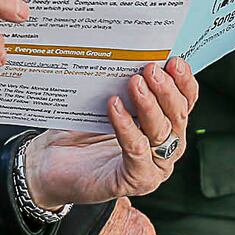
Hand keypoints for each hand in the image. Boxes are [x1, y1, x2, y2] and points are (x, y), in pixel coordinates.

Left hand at [25, 57, 197, 207]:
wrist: (50, 164)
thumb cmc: (78, 130)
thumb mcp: (101, 101)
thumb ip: (118, 84)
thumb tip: (126, 53)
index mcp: (162, 127)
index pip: (183, 104)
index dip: (183, 83)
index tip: (174, 60)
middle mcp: (164, 148)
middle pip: (177, 118)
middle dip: (167, 91)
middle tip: (152, 69)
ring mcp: (153, 167)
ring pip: (162, 134)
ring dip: (149, 106)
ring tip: (135, 82)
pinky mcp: (135, 181)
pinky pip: (136, 151)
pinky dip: (127, 127)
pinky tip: (115, 106)